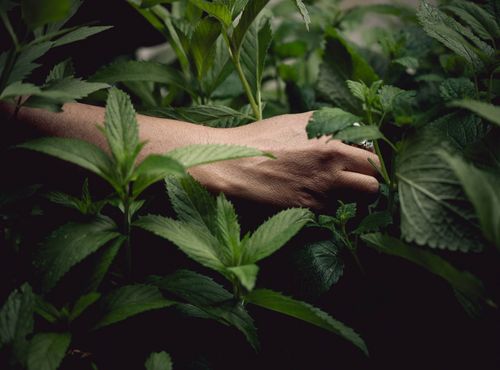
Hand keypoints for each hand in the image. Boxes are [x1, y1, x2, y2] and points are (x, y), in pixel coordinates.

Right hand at [189, 112, 380, 209]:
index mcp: (332, 142)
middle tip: (358, 180)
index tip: (365, 163)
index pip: (374, 155)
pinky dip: (328, 206)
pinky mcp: (308, 210)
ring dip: (353, 198)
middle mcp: (332, 167)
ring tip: (336, 190)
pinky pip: (332, 211)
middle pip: (375, 183)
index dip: (372, 160)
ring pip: (358, 203)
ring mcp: (321, 191)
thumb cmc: (261, 138)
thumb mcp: (297, 121)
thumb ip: (329, 125)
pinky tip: (311, 196)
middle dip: (370, 182)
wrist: (233, 164)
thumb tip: (352, 131)